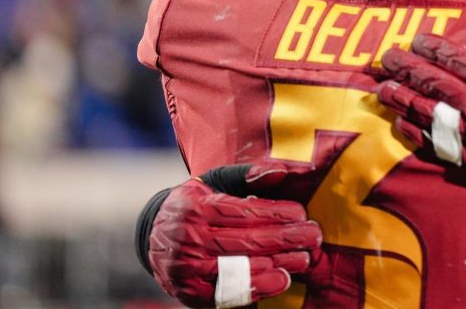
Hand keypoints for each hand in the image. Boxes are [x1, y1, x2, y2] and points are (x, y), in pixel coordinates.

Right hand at [141, 163, 321, 307]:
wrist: (152, 237)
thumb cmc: (194, 204)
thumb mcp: (213, 181)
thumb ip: (247, 175)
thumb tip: (282, 172)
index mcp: (199, 207)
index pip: (245, 211)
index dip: (277, 212)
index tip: (302, 213)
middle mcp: (191, 238)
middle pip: (247, 241)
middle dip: (286, 239)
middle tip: (313, 237)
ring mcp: (188, 268)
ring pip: (240, 268)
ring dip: (277, 265)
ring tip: (303, 259)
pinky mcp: (189, 292)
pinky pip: (227, 293)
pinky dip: (256, 288)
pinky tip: (280, 280)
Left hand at [377, 2, 465, 192]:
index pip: (451, 56)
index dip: (429, 47)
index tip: (414, 40)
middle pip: (430, 81)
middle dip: (405, 68)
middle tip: (385, 59)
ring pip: (426, 112)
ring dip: (402, 99)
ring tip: (382, 89)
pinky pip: (436, 144)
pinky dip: (416, 134)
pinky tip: (400, 125)